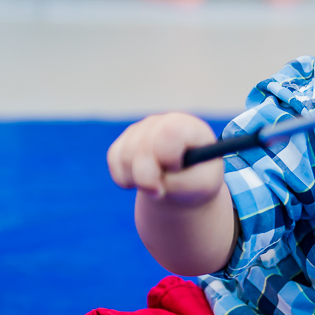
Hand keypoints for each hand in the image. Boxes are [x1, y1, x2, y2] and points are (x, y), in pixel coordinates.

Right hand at [106, 112, 222, 206]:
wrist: (185, 182)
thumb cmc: (198, 180)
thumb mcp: (201, 185)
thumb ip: (180, 183)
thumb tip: (153, 182)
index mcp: (188, 127)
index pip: (170, 132)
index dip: (168, 156)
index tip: (174, 170)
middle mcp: (162, 122)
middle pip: (142, 149)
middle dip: (147, 177)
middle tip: (158, 192)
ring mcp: (140, 129)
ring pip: (124, 156)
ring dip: (137, 181)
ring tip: (155, 187)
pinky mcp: (123, 141)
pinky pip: (114, 161)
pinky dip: (124, 179)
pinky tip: (141, 182)